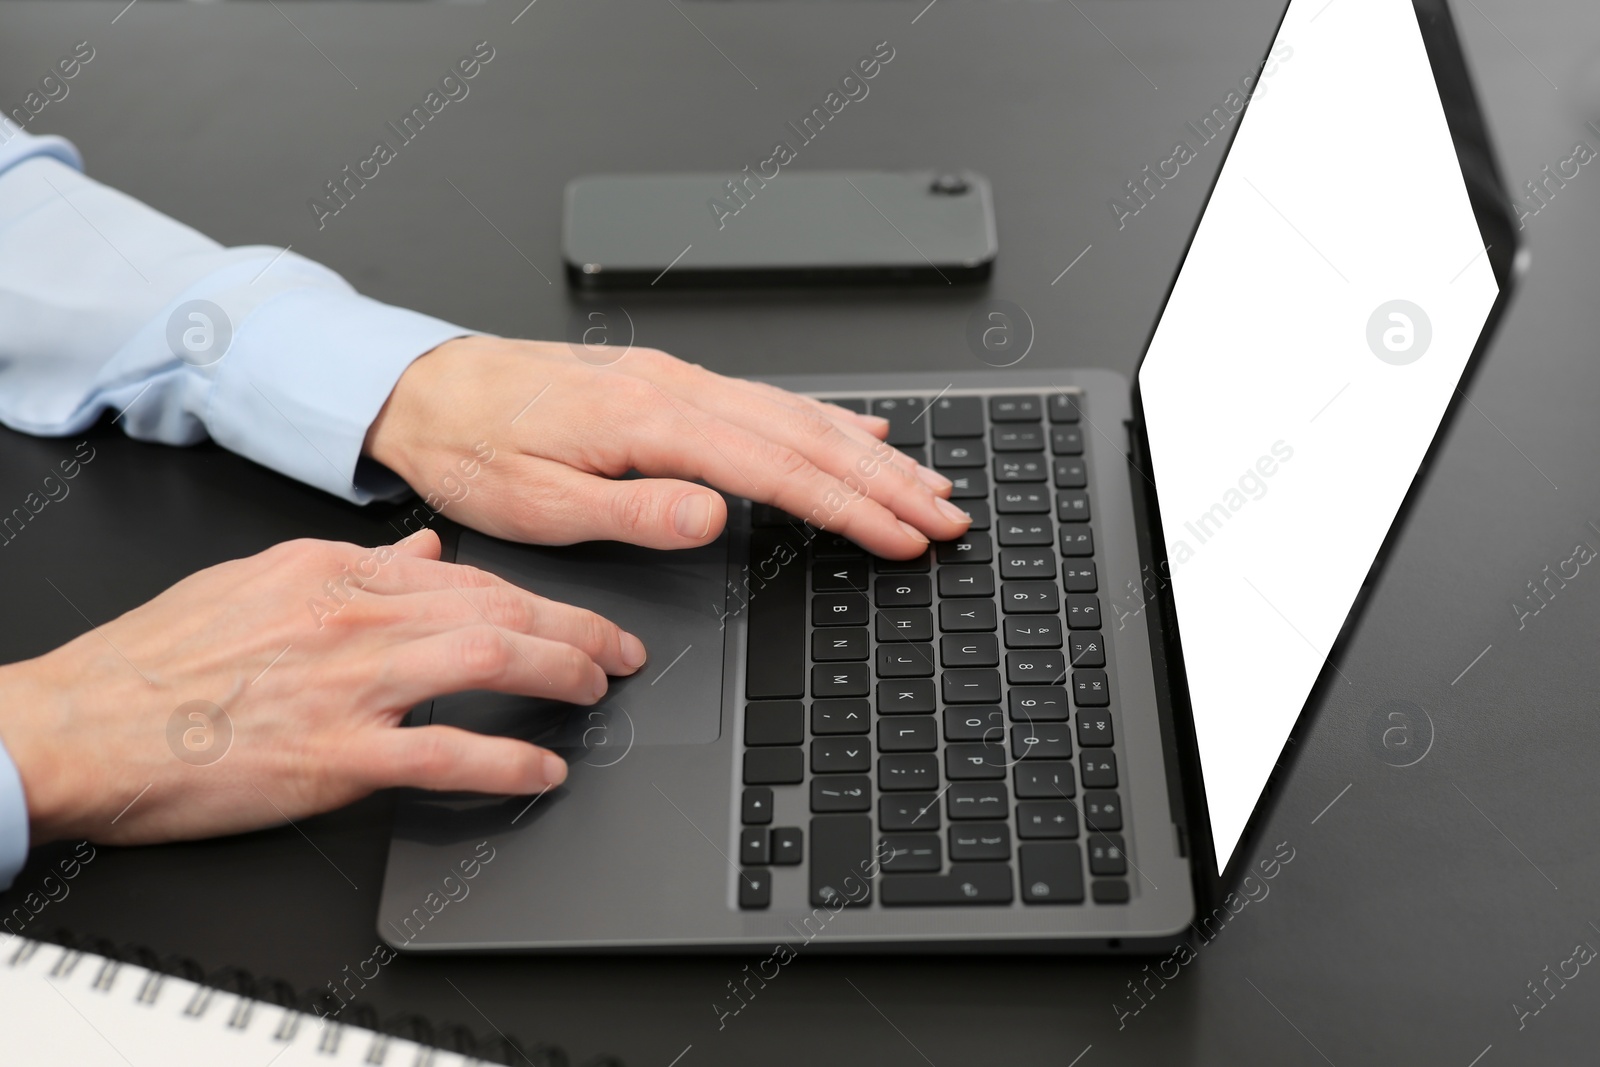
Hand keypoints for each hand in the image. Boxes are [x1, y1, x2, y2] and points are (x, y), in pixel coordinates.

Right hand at [0, 529, 642, 845]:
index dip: (540, 594)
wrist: (81, 723)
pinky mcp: (334, 755)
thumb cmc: (160, 659)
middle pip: (497, 609)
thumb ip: (357, 564)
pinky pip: (444, 752)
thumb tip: (429, 552)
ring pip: (487, 659)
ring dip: (560, 672)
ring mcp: (348, 686)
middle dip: (576, 628)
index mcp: (336, 574)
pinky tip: (545, 769)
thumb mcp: (262, 577)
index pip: (471, 576)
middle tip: (619, 652)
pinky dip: (507, 759)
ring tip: (598, 691)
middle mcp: (352, 620)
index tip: (577, 613)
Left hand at [362, 336, 971, 557]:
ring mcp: (678, 381)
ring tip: (925, 482)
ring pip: (796, 416)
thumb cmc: (474, 449)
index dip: (850, 508)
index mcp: (650, 421)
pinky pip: (766, 400)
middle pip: (806, 439)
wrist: (427, 389)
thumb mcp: (536, 501)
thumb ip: (632, 511)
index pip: (776, 471)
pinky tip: (854, 434)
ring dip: (868, 455)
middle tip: (947, 515)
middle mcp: (676, 390)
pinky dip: (823, 421)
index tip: (903, 535)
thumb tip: (714, 515)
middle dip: (886, 483)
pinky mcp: (670, 384)